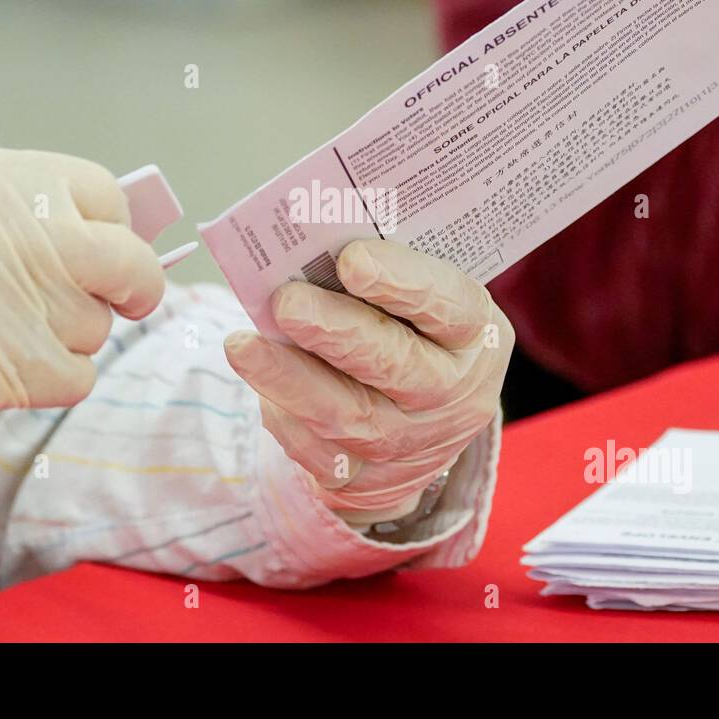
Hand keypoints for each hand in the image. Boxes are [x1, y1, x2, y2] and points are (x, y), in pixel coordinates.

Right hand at [0, 147, 163, 468]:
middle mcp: (27, 236)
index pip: (106, 196)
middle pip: (130, 264)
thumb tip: (83, 222)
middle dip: (134, 286)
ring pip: (97, 328)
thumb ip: (12, 199)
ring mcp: (25, 305)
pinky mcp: (13, 371)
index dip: (109, 226)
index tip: (100, 245)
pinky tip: (2, 367)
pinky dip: (52, 381)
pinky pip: (77, 378)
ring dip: (69, 337)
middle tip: (126, 300)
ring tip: (2, 331)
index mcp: (4, 180)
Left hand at [224, 239, 512, 525]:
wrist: (425, 420)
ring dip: (291, 378)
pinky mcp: (370, 480)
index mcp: (475, 334)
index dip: (403, 283)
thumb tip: (315, 238)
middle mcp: (452, 393)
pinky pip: (322, 454)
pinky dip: (286, 418)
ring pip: (350, 415)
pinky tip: (260, 384)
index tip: (352, 260)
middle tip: (287, 301)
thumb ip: (387, 270)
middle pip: (395, 364)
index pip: (448, 307)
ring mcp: (413, 443)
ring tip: (243, 345)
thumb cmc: (415, 329)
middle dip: (336, 332)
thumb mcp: (424, 296)